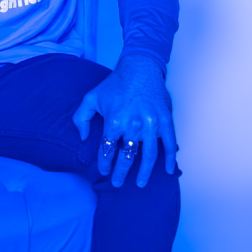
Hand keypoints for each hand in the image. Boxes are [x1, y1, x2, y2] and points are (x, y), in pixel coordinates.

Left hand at [71, 54, 176, 187]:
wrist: (140, 67)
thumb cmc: (115, 84)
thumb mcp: (91, 98)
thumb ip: (81, 118)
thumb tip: (84, 138)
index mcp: (114, 121)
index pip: (107, 150)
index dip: (105, 163)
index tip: (104, 171)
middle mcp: (133, 125)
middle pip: (126, 157)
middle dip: (120, 173)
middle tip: (117, 183)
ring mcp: (151, 124)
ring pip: (149, 156)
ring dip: (144, 172)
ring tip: (139, 183)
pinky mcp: (165, 120)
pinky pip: (170, 144)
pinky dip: (170, 159)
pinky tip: (168, 170)